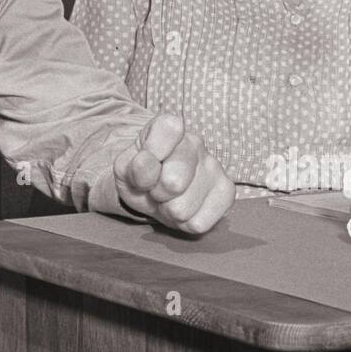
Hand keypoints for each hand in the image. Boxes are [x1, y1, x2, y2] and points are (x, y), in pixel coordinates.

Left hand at [113, 112, 235, 234]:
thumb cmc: (141, 175)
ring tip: (167, 199)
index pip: (168, 130)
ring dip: (169, 210)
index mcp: (169, 127)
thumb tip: (146, 164)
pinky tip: (184, 207)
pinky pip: (198, 223)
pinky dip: (184, 224)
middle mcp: (196, 143)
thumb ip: (131, 166)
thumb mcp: (124, 169)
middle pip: (174, 182)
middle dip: (157, 193)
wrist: (154, 191)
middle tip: (154, 188)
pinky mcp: (226, 192)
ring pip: (183, 209)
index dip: (150, 154)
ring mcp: (214, 167)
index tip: (144, 163)